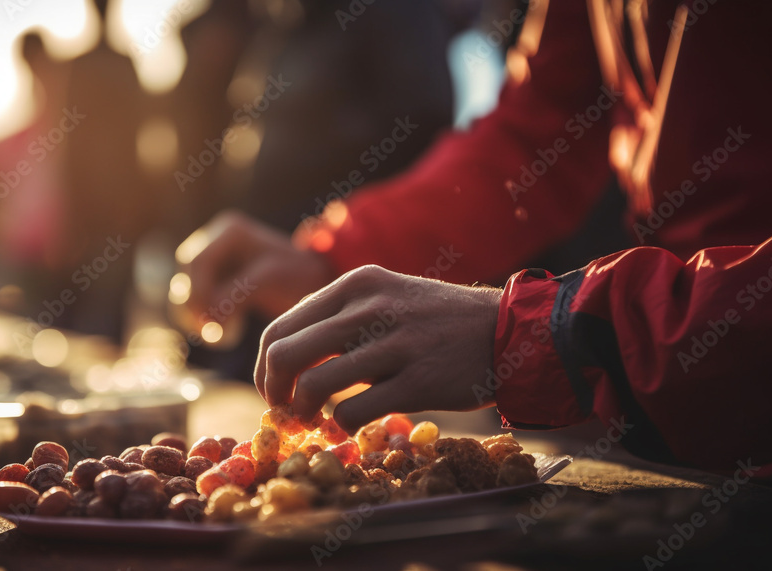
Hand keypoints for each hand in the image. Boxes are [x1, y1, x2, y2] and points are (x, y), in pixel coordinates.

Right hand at [178, 210, 336, 321]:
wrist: (315, 283)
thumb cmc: (299, 276)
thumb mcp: (268, 280)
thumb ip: (234, 294)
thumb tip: (204, 319)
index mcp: (229, 230)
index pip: (196, 263)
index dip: (198, 294)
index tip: (211, 325)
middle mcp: (215, 239)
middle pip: (186, 277)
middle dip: (195, 307)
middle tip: (214, 334)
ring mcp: (213, 259)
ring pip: (186, 291)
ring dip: (197, 317)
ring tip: (222, 336)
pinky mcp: (214, 280)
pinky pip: (195, 302)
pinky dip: (205, 320)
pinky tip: (228, 332)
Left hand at [254, 265, 501, 432]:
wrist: (506, 329)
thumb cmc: (436, 320)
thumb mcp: (385, 296)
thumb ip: (338, 318)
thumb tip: (284, 356)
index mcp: (356, 284)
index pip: (282, 326)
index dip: (266, 366)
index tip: (274, 389)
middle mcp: (370, 308)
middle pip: (286, 355)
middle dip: (274, 391)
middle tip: (284, 411)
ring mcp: (394, 344)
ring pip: (314, 385)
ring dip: (303, 413)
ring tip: (314, 422)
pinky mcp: (417, 381)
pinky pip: (353, 411)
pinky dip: (342, 425)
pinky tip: (353, 423)